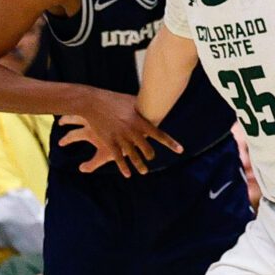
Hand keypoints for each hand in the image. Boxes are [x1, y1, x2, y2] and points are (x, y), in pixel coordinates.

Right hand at [56, 88, 180, 175]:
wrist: (93, 103)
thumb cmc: (113, 99)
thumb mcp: (130, 101)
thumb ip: (141, 106)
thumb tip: (152, 103)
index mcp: (140, 121)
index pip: (159, 134)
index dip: (170, 143)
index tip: (180, 150)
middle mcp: (132, 131)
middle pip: (147, 148)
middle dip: (150, 155)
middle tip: (151, 157)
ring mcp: (121, 137)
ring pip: (133, 156)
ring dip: (140, 165)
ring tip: (144, 172)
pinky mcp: (110, 142)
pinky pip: (118, 158)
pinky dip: (124, 167)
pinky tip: (128, 174)